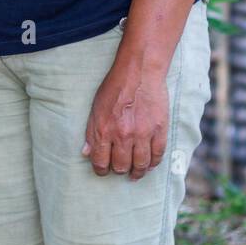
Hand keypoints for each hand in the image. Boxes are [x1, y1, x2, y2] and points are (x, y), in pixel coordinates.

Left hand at [81, 61, 168, 179]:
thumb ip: (91, 131)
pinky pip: (157, 155)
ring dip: (137, 172)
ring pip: (140, 165)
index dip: (101, 170)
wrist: (139, 71)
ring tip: (135, 173)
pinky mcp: (159, 130)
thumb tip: (86, 153)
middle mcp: (122, 135)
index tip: (103, 170)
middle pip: (121, 166)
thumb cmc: (115, 86)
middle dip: (119, 170)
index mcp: (104, 129)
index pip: (100, 162)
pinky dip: (153, 163)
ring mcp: (142, 134)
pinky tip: (149, 164)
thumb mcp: (96, 106)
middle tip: (120, 168)